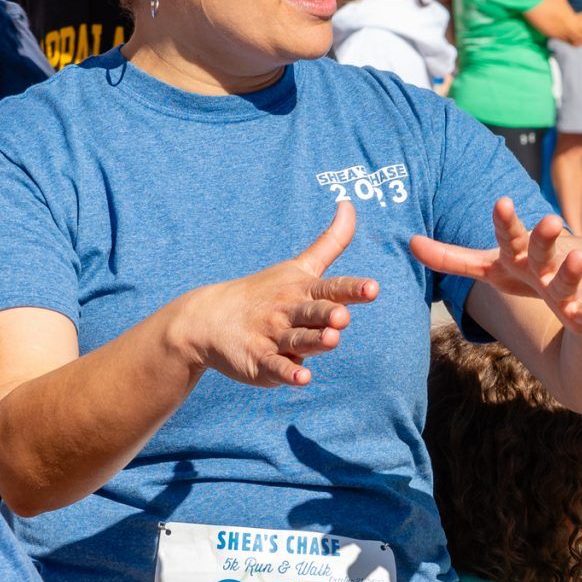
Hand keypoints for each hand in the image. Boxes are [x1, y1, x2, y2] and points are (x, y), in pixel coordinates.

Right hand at [168, 199, 379, 385]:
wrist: (208, 318)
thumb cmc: (264, 292)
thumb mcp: (299, 265)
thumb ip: (331, 241)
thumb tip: (349, 203)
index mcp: (303, 290)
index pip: (332, 288)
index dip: (352, 289)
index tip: (372, 288)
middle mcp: (290, 312)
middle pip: (314, 313)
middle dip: (328, 314)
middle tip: (342, 315)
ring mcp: (273, 336)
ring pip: (298, 339)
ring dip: (314, 340)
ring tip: (331, 339)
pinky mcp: (259, 360)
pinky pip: (276, 366)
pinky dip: (288, 372)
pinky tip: (302, 378)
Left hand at [412, 200, 581, 331]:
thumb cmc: (529, 271)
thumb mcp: (491, 266)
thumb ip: (452, 257)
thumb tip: (409, 242)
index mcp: (519, 253)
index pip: (509, 234)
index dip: (505, 221)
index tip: (500, 202)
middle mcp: (545, 263)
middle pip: (543, 248)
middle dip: (544, 235)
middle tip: (548, 220)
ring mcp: (568, 285)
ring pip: (569, 278)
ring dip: (573, 269)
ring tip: (576, 256)